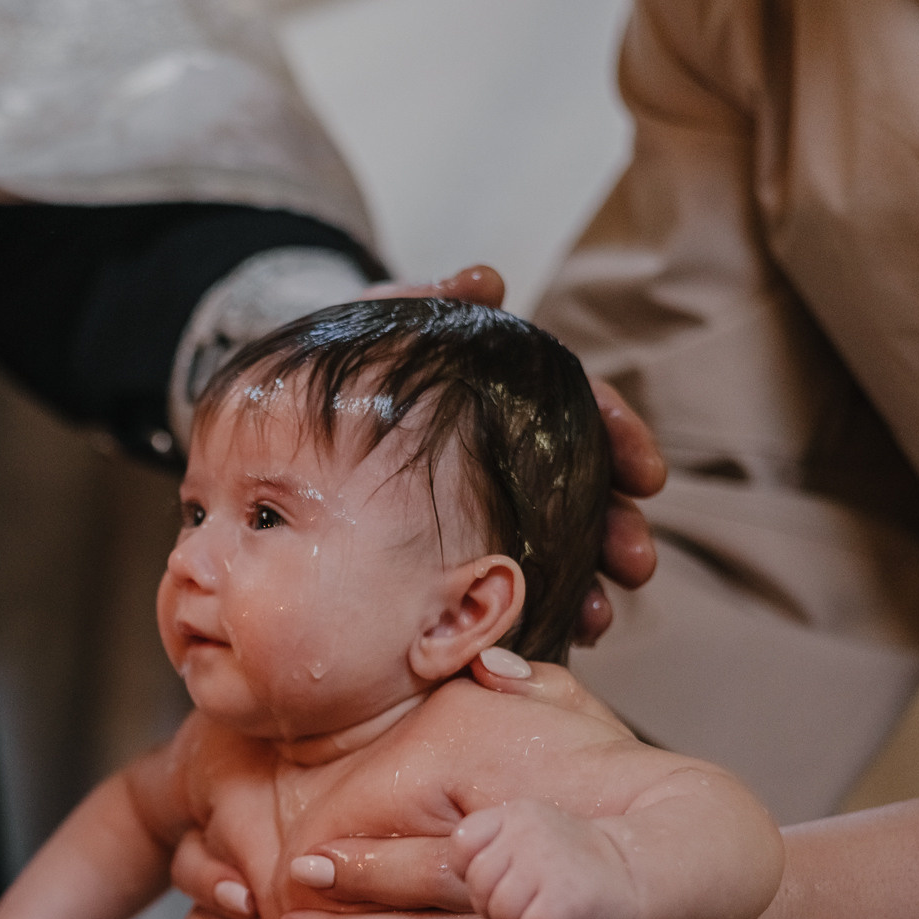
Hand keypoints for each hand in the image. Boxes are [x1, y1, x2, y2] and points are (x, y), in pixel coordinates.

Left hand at [360, 267, 666, 642]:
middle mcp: (504, 458)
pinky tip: (550, 638)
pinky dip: (532, 611)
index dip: (620, 438)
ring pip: (552, 547)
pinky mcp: (449, 554)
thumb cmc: (332, 375)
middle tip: (636, 562)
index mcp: (502, 400)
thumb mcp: (371, 333)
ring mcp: (481, 509)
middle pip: (581, 490)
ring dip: (586, 582)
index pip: (580, 410)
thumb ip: (425, 303)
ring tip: (597, 617)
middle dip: (618, 528)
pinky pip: (501, 586)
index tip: (649, 475)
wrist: (269, 430)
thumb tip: (488, 280)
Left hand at [454, 800, 638, 918]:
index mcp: (512, 814)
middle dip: (492, 906)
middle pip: (477, 882)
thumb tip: (422, 887)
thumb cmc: (569, 869)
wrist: (639, 873)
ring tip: (539, 917)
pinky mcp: (569, 895)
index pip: (460, 846)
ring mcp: (549, 860)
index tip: (501, 883)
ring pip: (499, 909)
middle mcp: (528, 830)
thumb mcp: (523, 842)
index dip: (472, 875)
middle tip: (524, 907)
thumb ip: (484, 853)